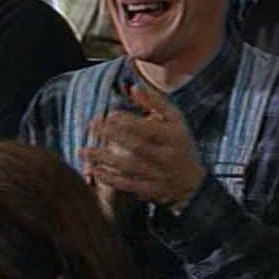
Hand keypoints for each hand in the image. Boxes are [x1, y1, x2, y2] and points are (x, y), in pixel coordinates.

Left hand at [80, 86, 205, 207]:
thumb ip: (156, 102)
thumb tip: (133, 87)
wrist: (193, 183)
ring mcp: (159, 176)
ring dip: (105, 159)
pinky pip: (129, 185)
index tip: (109, 115)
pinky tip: (95, 171)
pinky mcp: (151, 190)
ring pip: (129, 167)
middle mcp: (167, 157)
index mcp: (174, 137)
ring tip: (84, 151)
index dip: (129, 122)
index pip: (149, 130)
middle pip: (136, 147)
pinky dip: (111, 179)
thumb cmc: (180, 143)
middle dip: (112, 136)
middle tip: (91, 125)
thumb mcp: (175, 120)